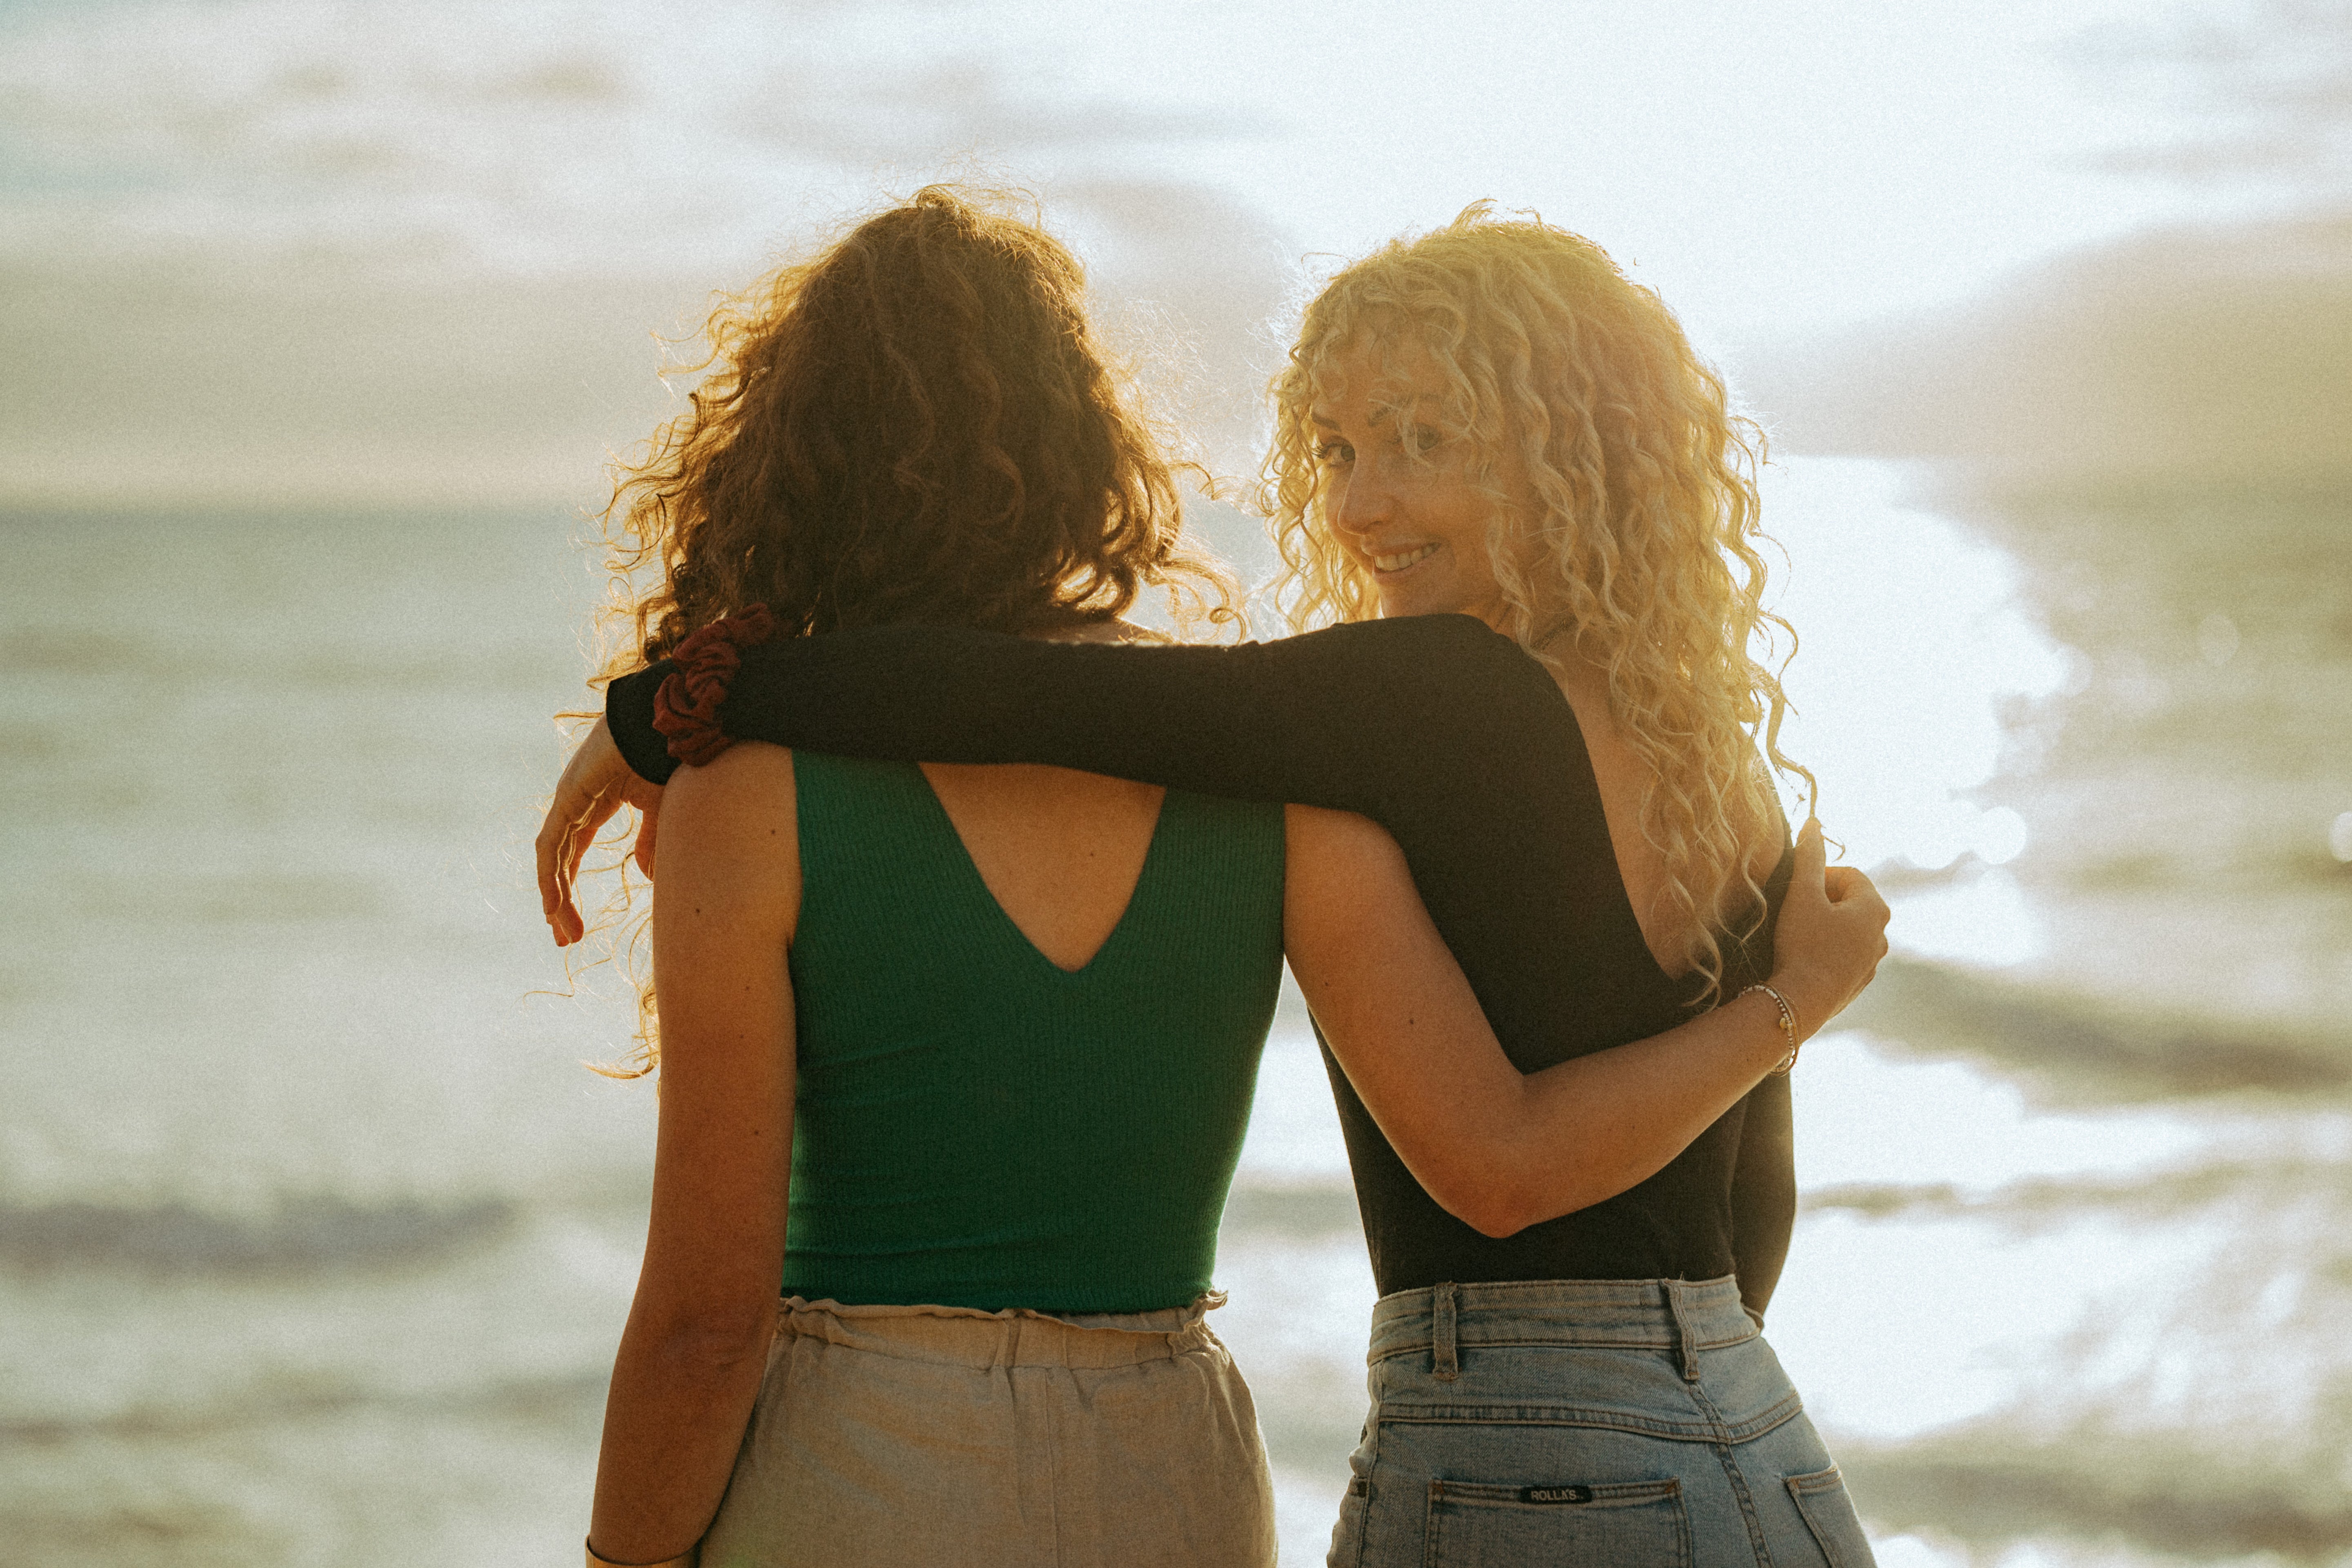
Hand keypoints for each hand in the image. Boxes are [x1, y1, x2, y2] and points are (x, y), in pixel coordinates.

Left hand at [536, 717, 664, 946]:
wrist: (663, 724)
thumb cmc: (666, 757)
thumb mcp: (662, 811)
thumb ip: (651, 843)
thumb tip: (646, 876)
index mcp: (595, 804)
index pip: (571, 854)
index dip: (570, 888)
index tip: (578, 925)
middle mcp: (574, 805)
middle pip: (557, 862)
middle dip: (559, 903)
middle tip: (566, 939)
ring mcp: (568, 801)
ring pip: (551, 860)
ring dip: (555, 899)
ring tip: (563, 933)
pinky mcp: (568, 800)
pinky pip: (550, 846)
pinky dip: (550, 877)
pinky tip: (553, 906)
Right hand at [1766, 818, 1890, 1039]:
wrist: (1802, 1001)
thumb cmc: (1803, 943)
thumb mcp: (1802, 894)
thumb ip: (1809, 856)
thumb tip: (1814, 822)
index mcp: (1875, 908)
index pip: (1849, 875)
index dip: (1819, 876)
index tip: (1797, 890)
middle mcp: (1882, 933)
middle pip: (1850, 901)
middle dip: (1823, 901)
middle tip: (1795, 911)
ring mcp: (1873, 961)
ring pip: (1847, 929)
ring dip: (1825, 925)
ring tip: (1798, 935)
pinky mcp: (1859, 981)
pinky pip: (1844, 954)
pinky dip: (1827, 949)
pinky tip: (1805, 957)